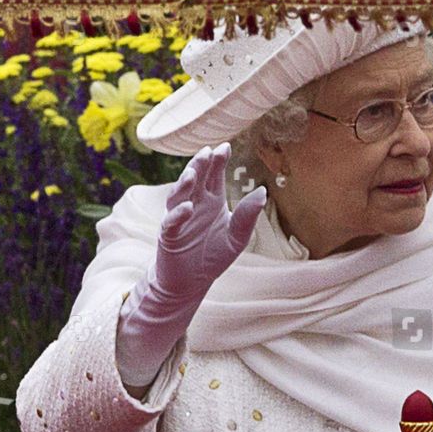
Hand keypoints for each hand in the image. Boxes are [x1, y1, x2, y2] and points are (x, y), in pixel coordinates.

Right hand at [114, 143, 265, 391]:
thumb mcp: (236, 238)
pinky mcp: (169, 237)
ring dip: (185, 184)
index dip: (217, 161)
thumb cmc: (212, 258)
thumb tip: (262, 192)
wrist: (190, 284)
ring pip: (180, 195)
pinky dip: (178, 215)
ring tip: (194, 173)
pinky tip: (187, 208)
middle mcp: (194, 205)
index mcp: (211, 201)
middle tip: (208, 152)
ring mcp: (179, 219)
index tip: (224, 147)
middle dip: (201, 165)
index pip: (214, 176)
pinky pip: (172, 222)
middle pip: (196, 179)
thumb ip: (247, 216)